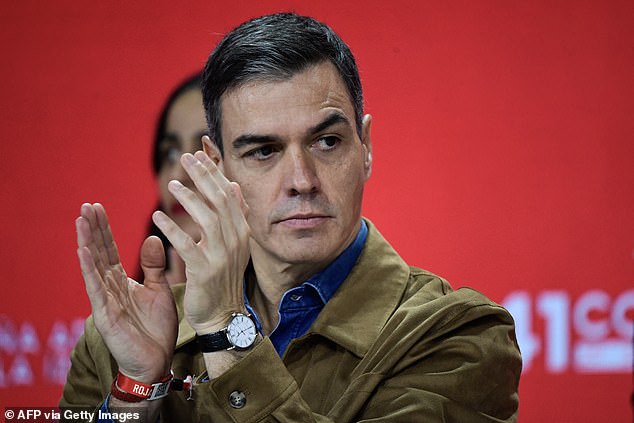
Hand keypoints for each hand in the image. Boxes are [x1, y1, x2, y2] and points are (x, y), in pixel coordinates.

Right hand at [76, 203, 177, 382]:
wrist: (156, 359)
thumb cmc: (156, 327)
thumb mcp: (159, 289)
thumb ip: (154, 266)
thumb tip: (152, 237)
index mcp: (121, 281)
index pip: (109, 249)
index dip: (103, 229)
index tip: (97, 206)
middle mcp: (109, 287)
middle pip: (98, 252)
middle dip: (92, 229)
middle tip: (86, 205)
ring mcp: (104, 300)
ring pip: (93, 266)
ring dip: (86, 243)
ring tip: (80, 220)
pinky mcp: (104, 314)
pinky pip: (95, 289)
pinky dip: (89, 270)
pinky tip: (82, 252)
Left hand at [152, 151, 250, 334]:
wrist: (223, 315)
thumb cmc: (224, 278)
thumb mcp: (234, 244)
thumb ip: (234, 215)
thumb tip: (234, 185)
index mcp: (242, 231)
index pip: (229, 194)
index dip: (213, 173)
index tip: (198, 155)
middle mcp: (236, 240)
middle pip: (220, 200)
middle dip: (203, 176)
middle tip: (185, 158)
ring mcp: (222, 255)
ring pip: (207, 218)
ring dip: (189, 198)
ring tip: (171, 184)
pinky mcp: (205, 270)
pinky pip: (187, 243)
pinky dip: (171, 228)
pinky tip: (157, 216)